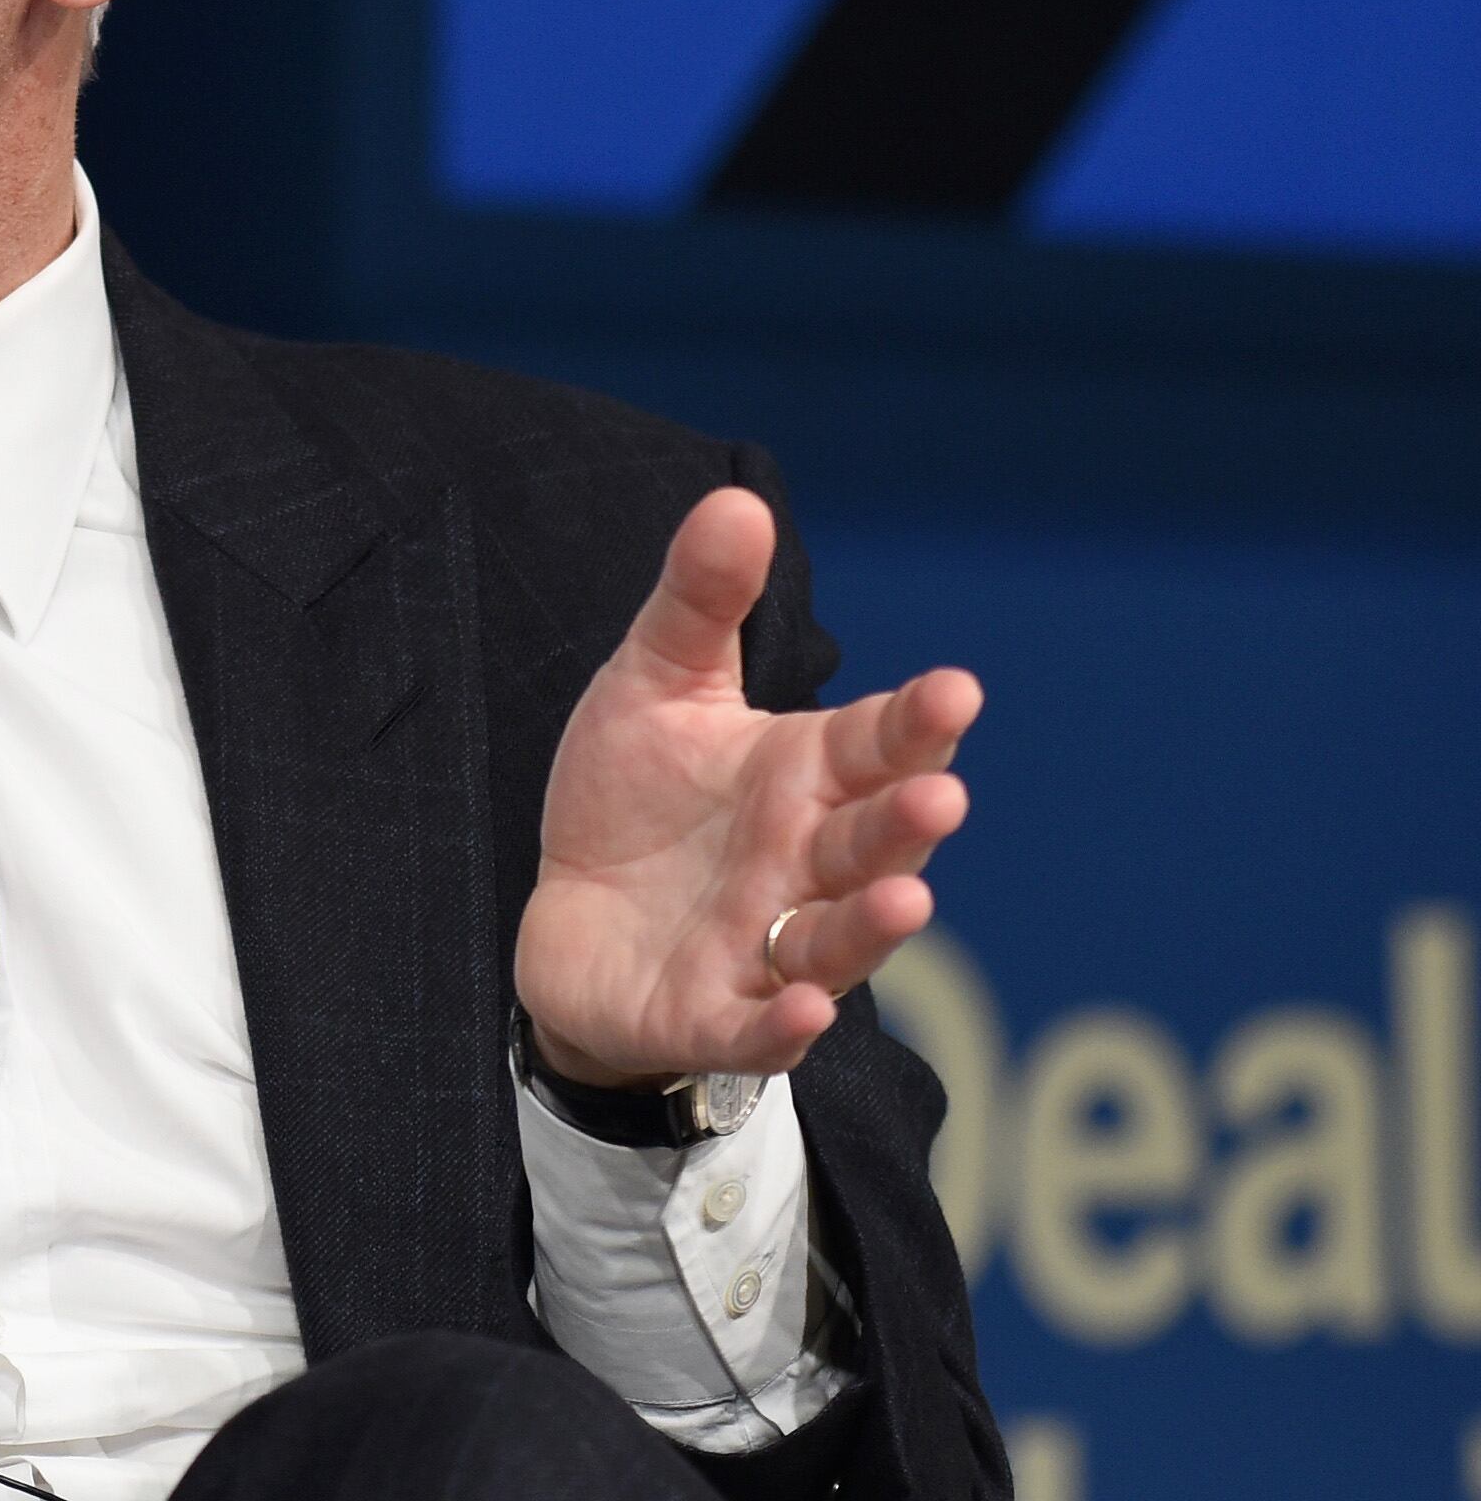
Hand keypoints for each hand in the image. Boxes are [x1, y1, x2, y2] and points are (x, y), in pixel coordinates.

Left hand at [514, 487, 978, 1085]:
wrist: (570, 918)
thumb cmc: (635, 799)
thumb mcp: (654, 686)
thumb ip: (698, 604)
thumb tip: (734, 500)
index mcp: (803, 777)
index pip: (875, 744)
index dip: (916, 722)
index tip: (955, 689)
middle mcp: (802, 864)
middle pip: (869, 840)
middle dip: (905, 820)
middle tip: (938, 793)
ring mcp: (763, 945)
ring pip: (834, 938)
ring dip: (872, 923)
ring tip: (906, 896)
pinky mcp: (709, 1014)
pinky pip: (754, 1026)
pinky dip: (781, 1022)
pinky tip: (803, 1007)